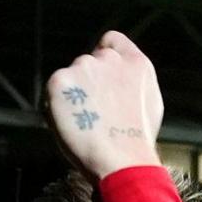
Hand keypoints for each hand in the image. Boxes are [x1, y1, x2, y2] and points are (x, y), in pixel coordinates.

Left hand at [43, 31, 164, 179]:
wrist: (121, 160)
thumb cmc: (136, 141)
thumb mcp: (148, 102)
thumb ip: (131, 82)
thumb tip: (119, 80)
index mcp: (135, 63)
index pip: (111, 41)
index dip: (103, 54)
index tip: (99, 75)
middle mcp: (109, 59)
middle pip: (89, 62)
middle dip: (87, 83)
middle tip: (92, 113)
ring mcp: (83, 68)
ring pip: (70, 78)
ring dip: (72, 95)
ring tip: (83, 123)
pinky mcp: (60, 82)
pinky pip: (54, 91)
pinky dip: (57, 105)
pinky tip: (71, 124)